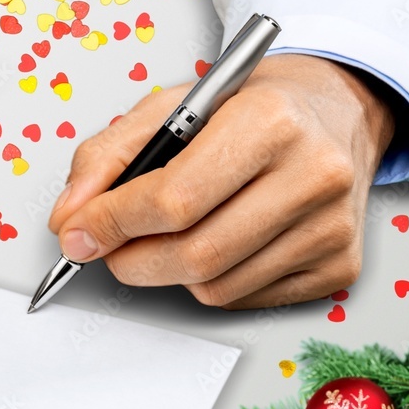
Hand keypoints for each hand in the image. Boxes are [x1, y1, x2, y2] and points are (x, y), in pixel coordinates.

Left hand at [48, 54, 394, 308]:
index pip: (174, 198)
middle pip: (195, 255)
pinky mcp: (338, 266)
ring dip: (169, 273)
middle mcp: (314, 174)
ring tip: (168, 236)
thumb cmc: (247, 110)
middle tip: (110, 248)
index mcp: (270, 120)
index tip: (78, 233)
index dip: (112, 224)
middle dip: (131, 261)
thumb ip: (106, 158)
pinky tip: (216, 243)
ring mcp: (331, 227)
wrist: (333, 114)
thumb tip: (69, 220)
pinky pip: (244, 300)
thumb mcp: (169, 108)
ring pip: (216, 288)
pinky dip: (211, 283)